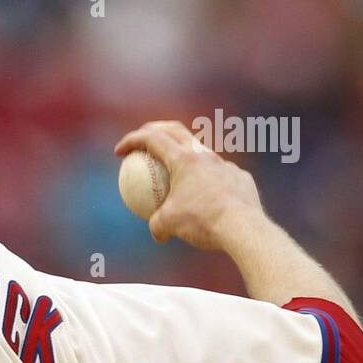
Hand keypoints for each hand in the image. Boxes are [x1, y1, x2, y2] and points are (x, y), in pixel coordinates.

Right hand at [114, 121, 265, 250]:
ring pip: (201, 154)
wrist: (243, 227)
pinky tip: (207, 199)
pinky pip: (220, 176)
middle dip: (155, 130)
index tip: (119, 152)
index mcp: (183, 160)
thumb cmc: (202, 221)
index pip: (152, 139)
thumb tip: (157, 232)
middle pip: (176, 131)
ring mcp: (225, 165)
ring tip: (177, 175)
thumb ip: (156, 225)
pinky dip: (208, 183)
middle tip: (143, 141)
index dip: (132, 141)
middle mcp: (205, 156)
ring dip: (185, 159)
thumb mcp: (168, 225)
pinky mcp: (241, 178)